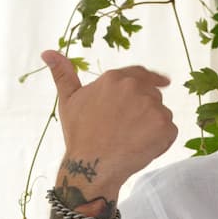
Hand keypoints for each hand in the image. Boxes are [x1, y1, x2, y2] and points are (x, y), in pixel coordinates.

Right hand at [43, 50, 177, 191]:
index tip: (164, 82)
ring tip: (131, 140)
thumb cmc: (80, 134)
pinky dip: (161, 141)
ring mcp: (152, 106)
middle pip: (152, 96)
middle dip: (144, 111)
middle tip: (126, 131)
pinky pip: (170, 131)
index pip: (141, 74)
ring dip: (153, 126)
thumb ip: (64, 74)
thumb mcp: (69, 100)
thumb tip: (47, 52)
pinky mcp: (164, 125)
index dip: (153, 78)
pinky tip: (142, 149)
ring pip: (162, 114)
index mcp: (115, 78)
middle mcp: (135, 87)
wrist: (92, 166)